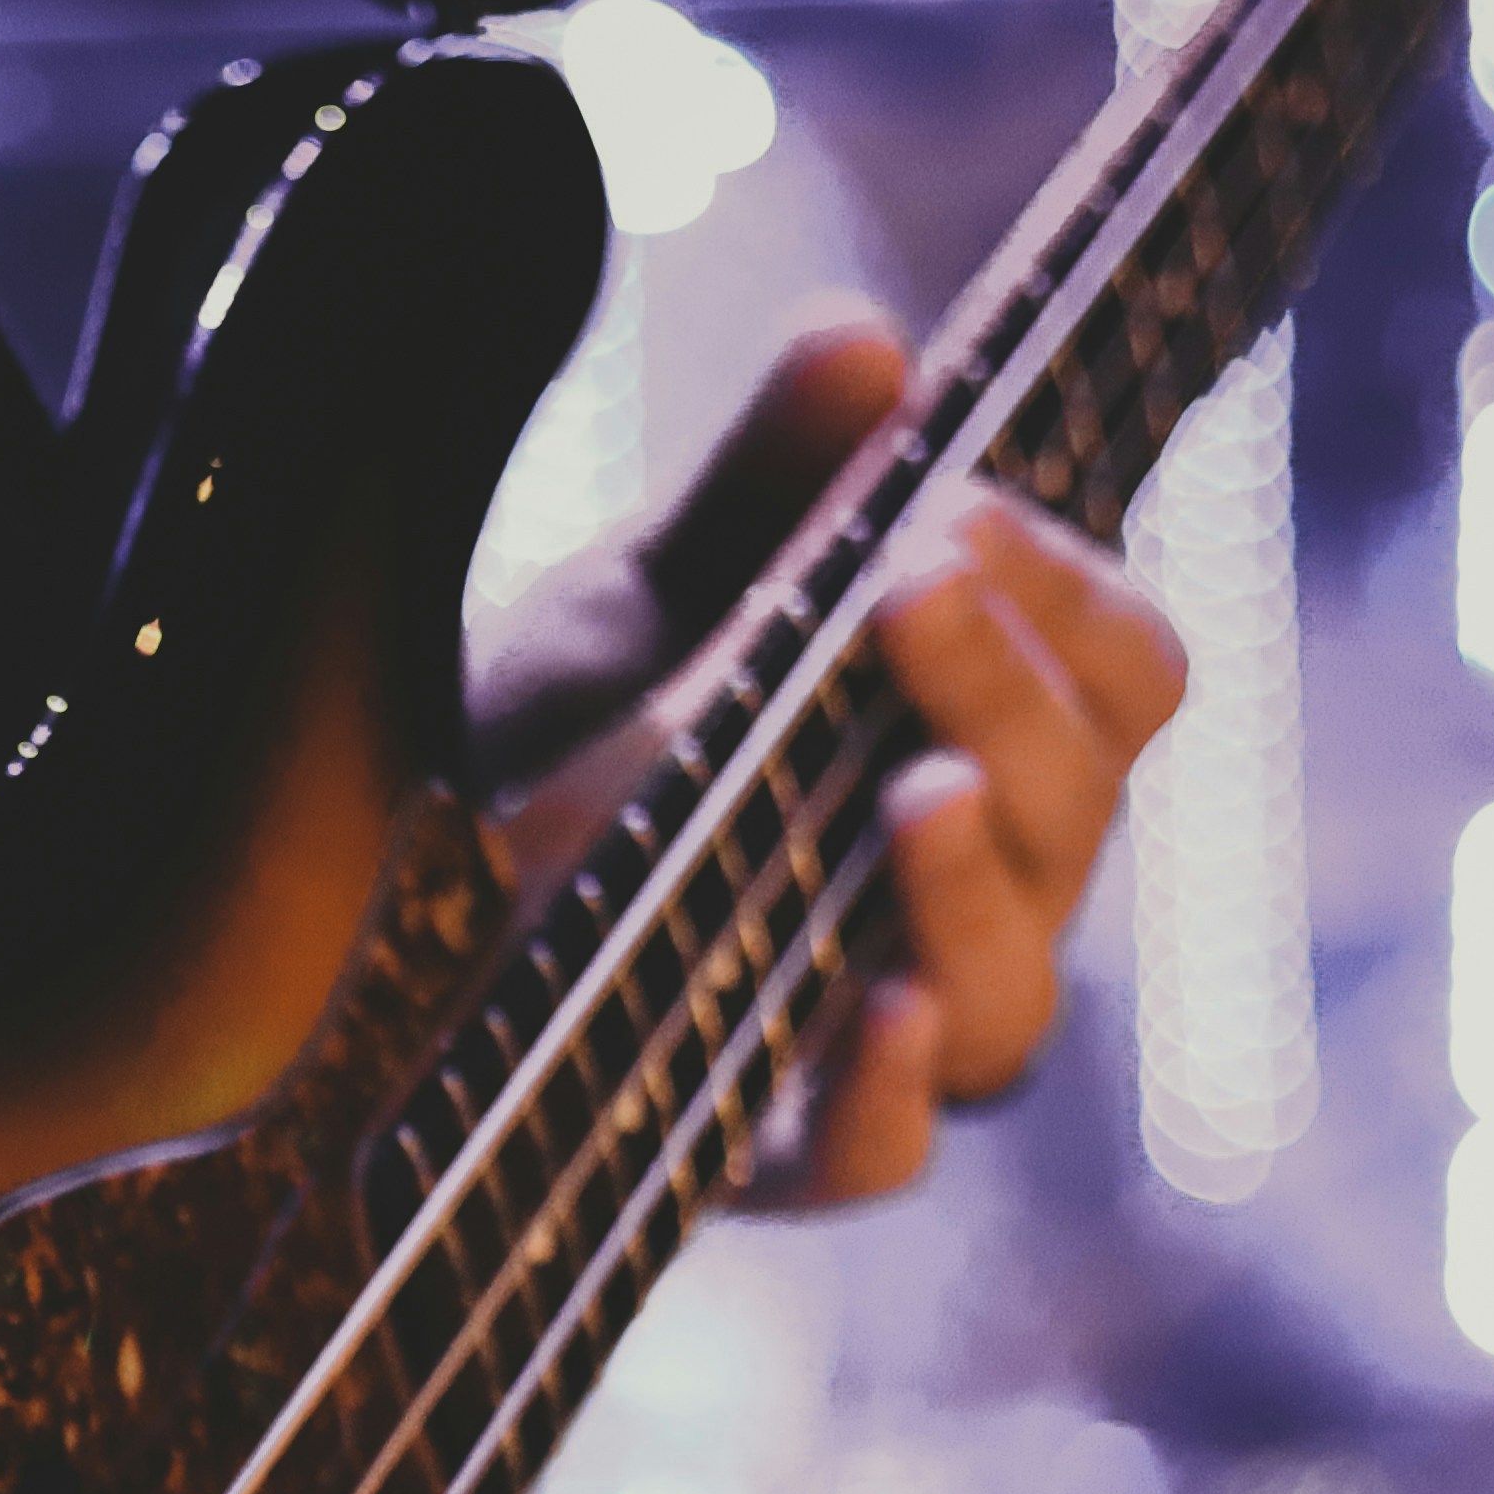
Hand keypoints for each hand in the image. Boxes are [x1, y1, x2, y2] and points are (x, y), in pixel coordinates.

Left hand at [479, 318, 1189, 1204]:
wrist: (372, 894)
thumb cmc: (553, 730)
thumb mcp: (647, 590)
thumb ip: (765, 481)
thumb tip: (864, 341)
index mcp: (975, 745)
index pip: (1121, 680)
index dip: (1071, 597)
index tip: (961, 513)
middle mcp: (961, 898)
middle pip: (1083, 814)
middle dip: (1010, 692)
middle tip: (916, 585)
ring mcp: (873, 1031)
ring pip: (1015, 990)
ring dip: (980, 881)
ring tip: (921, 793)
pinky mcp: (766, 1149)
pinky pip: (883, 1152)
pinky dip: (893, 1086)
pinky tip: (878, 1006)